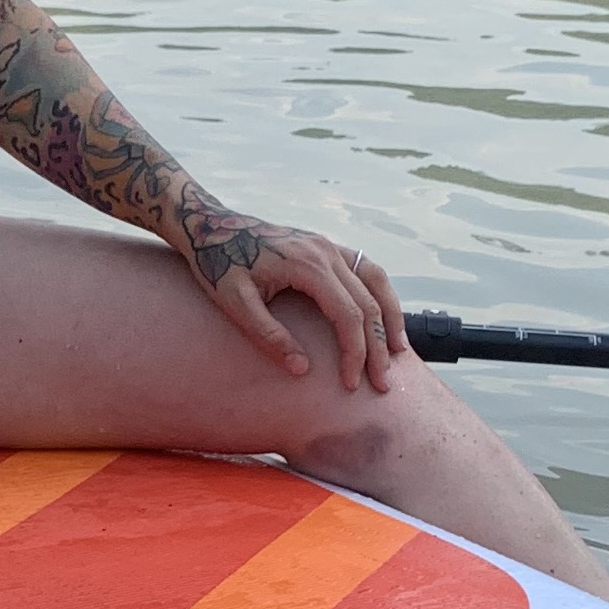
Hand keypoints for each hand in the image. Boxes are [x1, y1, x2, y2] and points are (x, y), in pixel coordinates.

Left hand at [178, 207, 408, 390]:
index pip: (348, 316)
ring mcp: (329, 245)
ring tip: (399, 352)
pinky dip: (380, 294)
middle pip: (368, 303)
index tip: (352, 383)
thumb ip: (268, 336)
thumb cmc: (216, 264)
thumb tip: (302, 370)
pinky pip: (365, 269)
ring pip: (376, 281)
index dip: (355, 353)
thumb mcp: (234, 303)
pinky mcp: (325, 246)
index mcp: (308, 265)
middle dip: (378, 347)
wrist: (210, 225)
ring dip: (390, 318)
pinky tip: (383, 318)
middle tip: (382, 383)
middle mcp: (326, 251)